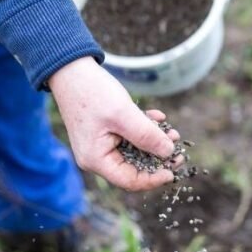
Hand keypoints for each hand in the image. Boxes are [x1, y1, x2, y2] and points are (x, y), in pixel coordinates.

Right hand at [49, 57, 183, 190]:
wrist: (72, 70)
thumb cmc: (92, 92)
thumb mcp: (124, 115)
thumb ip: (147, 135)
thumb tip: (168, 152)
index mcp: (96, 159)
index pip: (129, 181)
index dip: (154, 178)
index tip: (173, 170)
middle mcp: (97, 156)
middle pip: (134, 167)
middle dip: (158, 157)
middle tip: (179, 148)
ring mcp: (101, 144)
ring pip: (135, 151)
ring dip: (154, 141)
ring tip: (172, 131)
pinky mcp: (106, 131)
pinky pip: (130, 136)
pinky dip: (144, 128)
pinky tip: (157, 116)